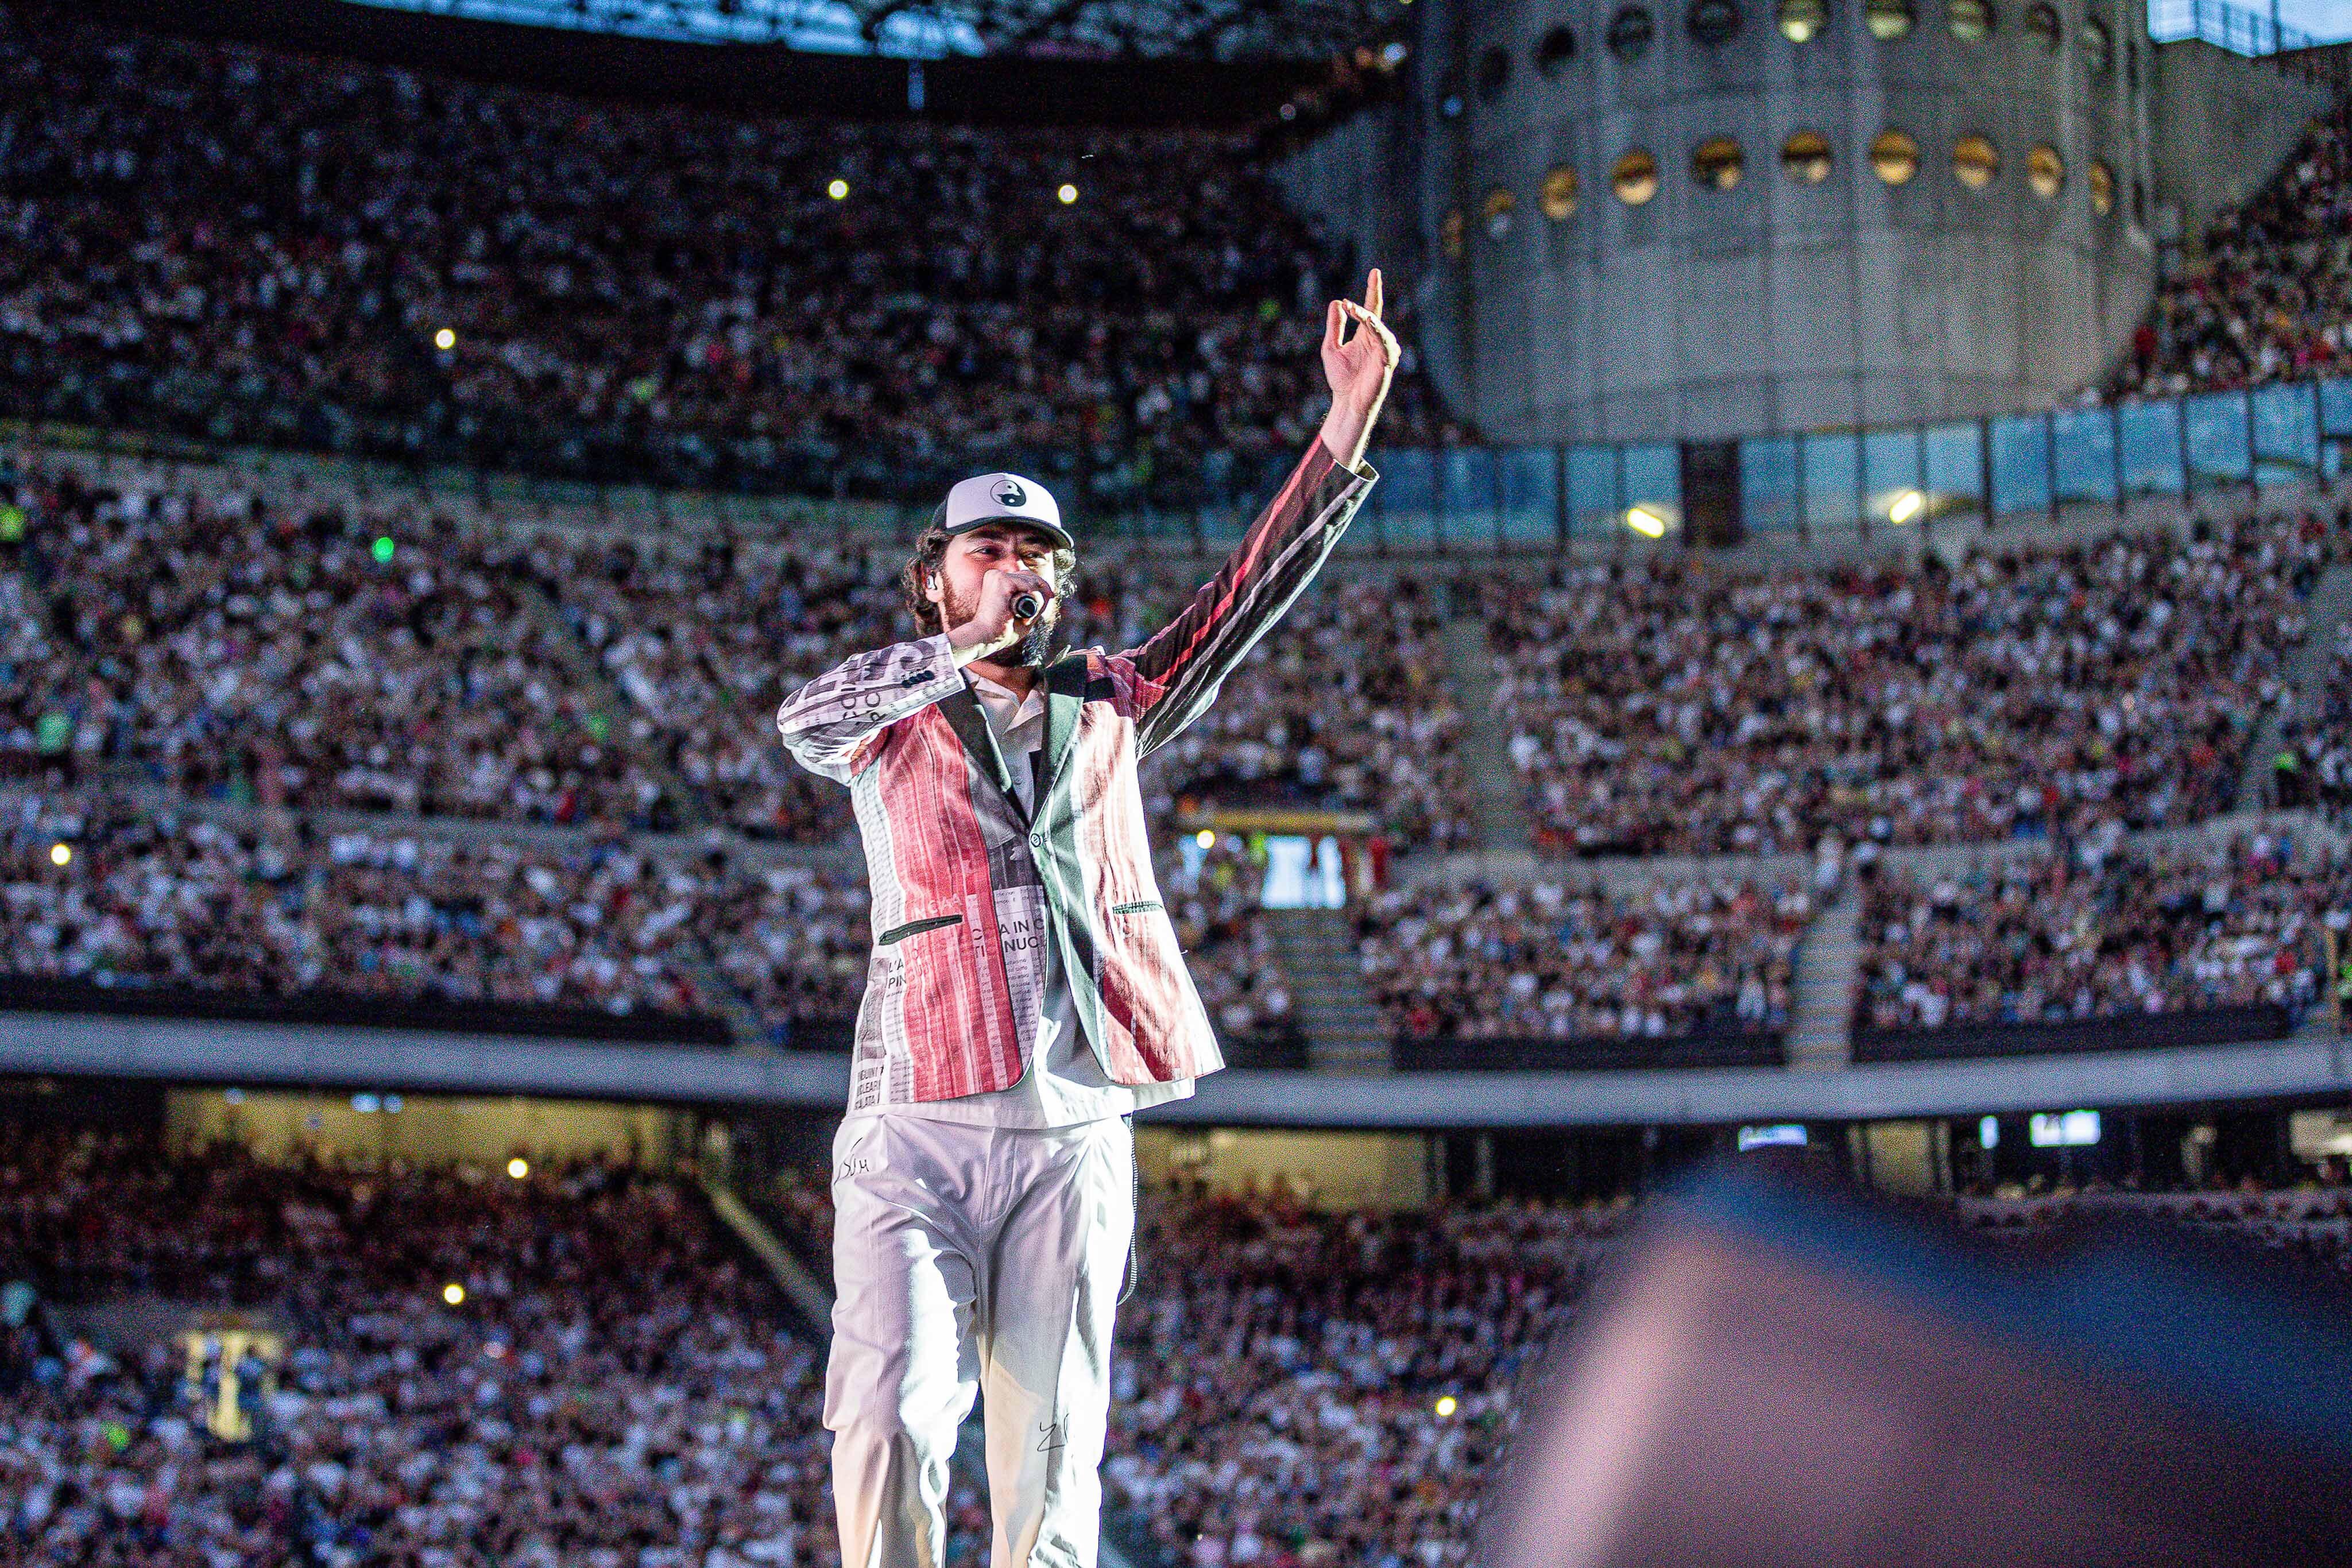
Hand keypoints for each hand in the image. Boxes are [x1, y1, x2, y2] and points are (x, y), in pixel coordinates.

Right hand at [945, 568, 1054, 663]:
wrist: (985, 637)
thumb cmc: (1001, 631)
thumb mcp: (1021, 615)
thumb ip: (1033, 603)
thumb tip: (1050, 594)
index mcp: (997, 581)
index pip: (1025, 576)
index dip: (1039, 584)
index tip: (1050, 595)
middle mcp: (996, 575)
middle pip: (1030, 575)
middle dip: (1042, 589)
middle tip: (1045, 603)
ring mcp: (998, 576)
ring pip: (1031, 581)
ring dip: (1037, 599)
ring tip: (1026, 618)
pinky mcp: (1001, 580)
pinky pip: (1028, 585)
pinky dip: (1033, 597)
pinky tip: (1025, 611)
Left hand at [1317, 268, 1398, 469]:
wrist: (1346, 402)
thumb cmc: (1341, 379)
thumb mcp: (1331, 347)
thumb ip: (1335, 326)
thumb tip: (1337, 303)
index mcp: (1366, 335)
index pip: (1372, 308)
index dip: (1374, 290)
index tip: (1375, 271)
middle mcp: (1377, 340)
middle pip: (1374, 316)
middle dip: (1363, 308)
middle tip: (1348, 305)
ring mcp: (1384, 351)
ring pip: (1379, 328)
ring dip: (1368, 319)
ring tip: (1355, 312)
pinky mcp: (1387, 362)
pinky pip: (1384, 342)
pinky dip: (1376, 331)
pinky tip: (1367, 324)